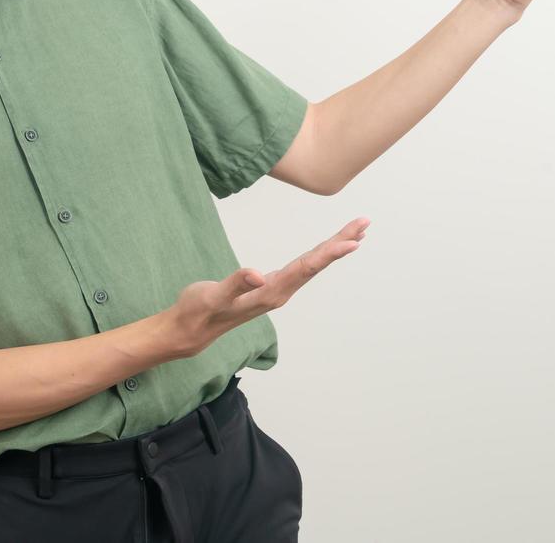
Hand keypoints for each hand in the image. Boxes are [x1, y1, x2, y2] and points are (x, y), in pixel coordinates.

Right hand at [162, 217, 369, 357]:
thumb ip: (234, 284)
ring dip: (333, 249)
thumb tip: (258, 274)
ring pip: (311, 266)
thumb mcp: (213, 297)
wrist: (191, 330)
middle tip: (364, 223)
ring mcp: (276, 290)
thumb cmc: (199, 311)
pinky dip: (317, 256)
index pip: (306, 268)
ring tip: (355, 234)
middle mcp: (279, 292)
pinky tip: (323, 252)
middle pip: (316, 265)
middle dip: (340, 243)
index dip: (329, 253)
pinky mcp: (269, 287)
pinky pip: (301, 268)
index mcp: (270, 293)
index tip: (353, 241)